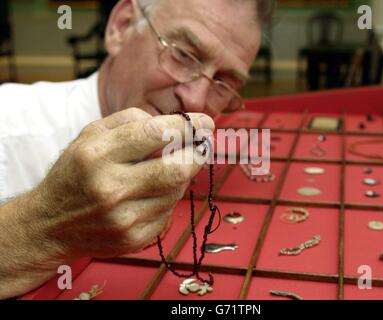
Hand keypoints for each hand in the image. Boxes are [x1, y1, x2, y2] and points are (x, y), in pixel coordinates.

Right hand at [0, 108, 214, 297]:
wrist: (49, 225)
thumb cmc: (76, 172)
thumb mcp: (90, 134)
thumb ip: (130, 120)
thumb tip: (174, 124)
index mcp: (97, 154)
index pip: (156, 133)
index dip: (189, 125)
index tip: (206, 122)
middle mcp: (110, 188)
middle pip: (178, 169)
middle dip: (198, 154)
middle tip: (202, 145)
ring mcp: (123, 218)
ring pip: (177, 190)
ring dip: (179, 176)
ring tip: (163, 170)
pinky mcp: (134, 239)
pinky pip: (168, 212)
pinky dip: (167, 198)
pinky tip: (150, 194)